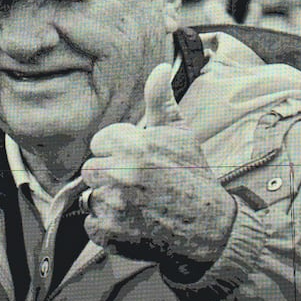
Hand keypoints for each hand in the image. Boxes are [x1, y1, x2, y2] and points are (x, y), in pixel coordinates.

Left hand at [81, 63, 236, 275]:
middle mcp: (120, 175)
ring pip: (91, 196)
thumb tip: (158, 67)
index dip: (118, 152)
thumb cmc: (193, 177)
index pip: (100, 143)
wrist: (209, 227)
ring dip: (108, 200)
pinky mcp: (109, 232)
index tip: (139, 162)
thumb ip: (160, 101)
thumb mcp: (180, 134)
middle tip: (137, 185)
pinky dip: (108, 226)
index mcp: (134, 146)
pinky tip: (132, 222)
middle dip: (110, 175)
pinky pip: (92, 223)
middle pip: (91, 169)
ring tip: (137, 204)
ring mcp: (113, 206)